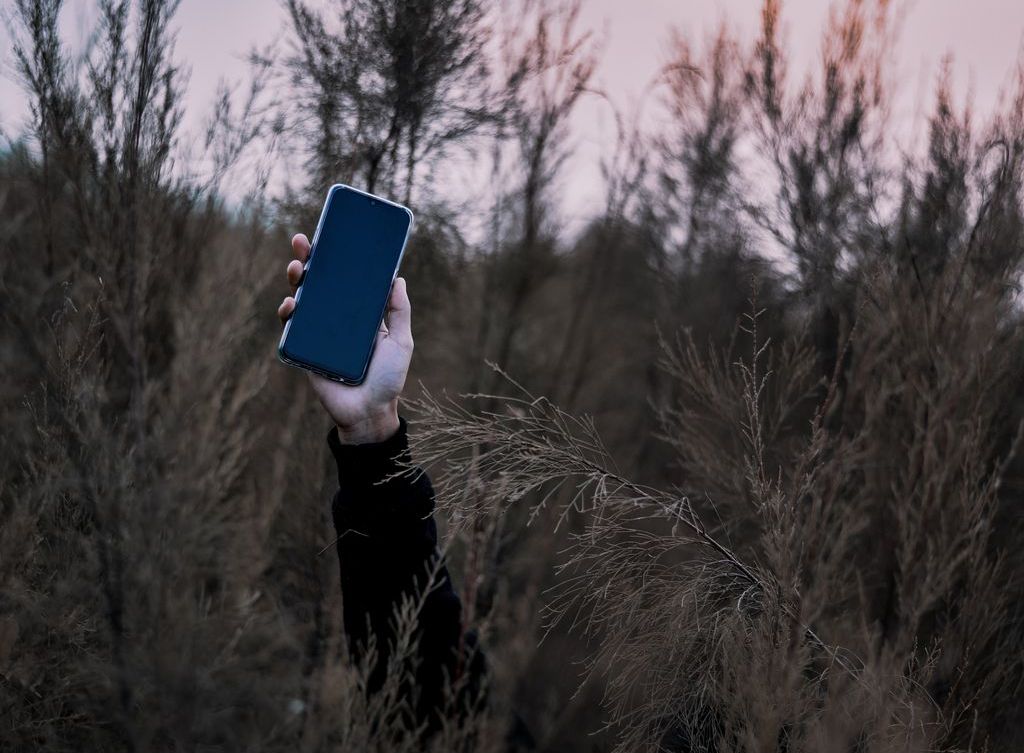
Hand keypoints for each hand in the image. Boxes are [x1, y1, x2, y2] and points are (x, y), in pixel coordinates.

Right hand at [278, 233, 412, 443]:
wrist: (369, 413)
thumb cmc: (388, 379)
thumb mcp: (401, 342)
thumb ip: (399, 312)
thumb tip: (397, 278)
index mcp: (358, 314)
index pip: (344, 279)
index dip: (335, 258)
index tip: (329, 235)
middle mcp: (336, 319)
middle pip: (318, 283)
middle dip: (308, 259)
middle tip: (303, 242)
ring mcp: (318, 333)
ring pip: (302, 299)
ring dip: (296, 280)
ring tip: (296, 268)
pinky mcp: (304, 350)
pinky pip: (291, 329)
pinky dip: (288, 314)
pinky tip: (291, 305)